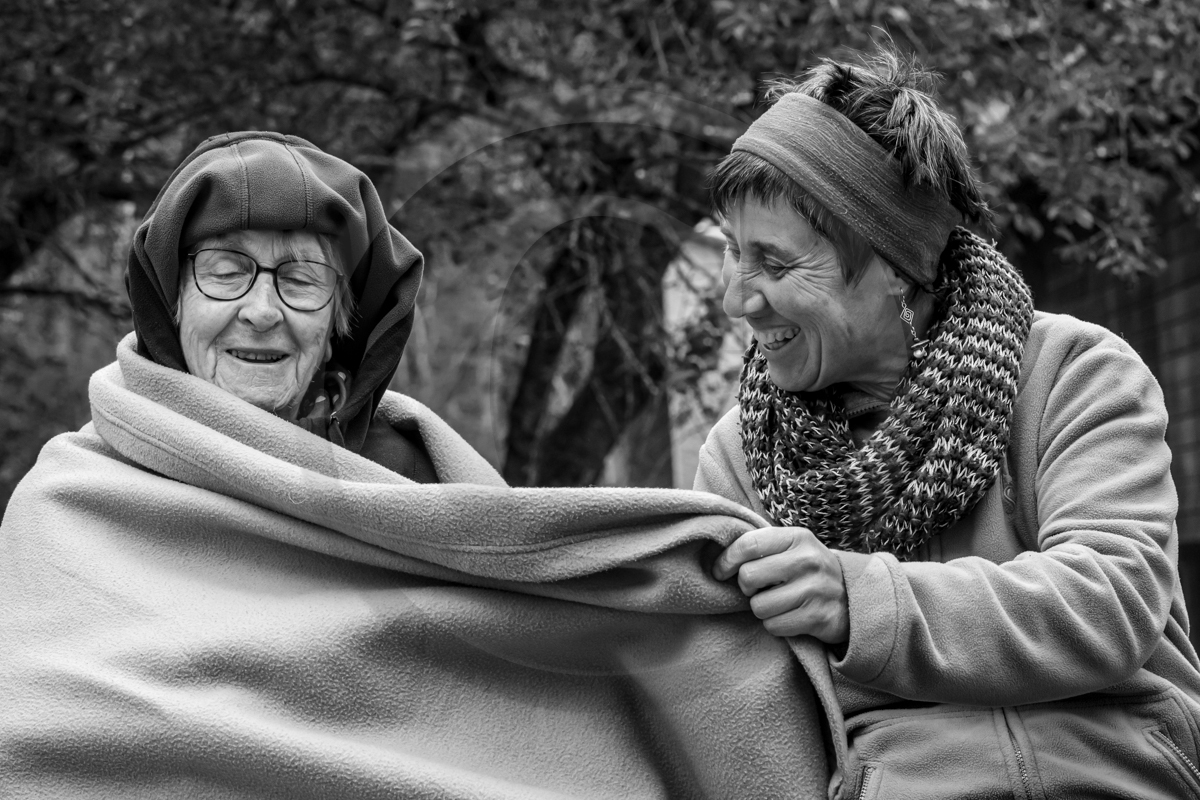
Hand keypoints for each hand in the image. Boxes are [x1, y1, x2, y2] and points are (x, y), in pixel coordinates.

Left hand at [713, 526, 849, 643]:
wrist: (851, 596)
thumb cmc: (807, 570)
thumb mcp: (791, 547)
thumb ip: (761, 546)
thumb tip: (717, 557)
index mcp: (797, 537)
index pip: (748, 544)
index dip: (726, 560)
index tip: (720, 571)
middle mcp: (807, 560)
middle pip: (748, 577)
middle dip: (746, 587)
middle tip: (757, 588)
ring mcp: (815, 589)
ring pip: (758, 606)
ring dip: (761, 608)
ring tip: (776, 602)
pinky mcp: (817, 617)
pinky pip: (773, 626)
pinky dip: (774, 624)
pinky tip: (788, 615)